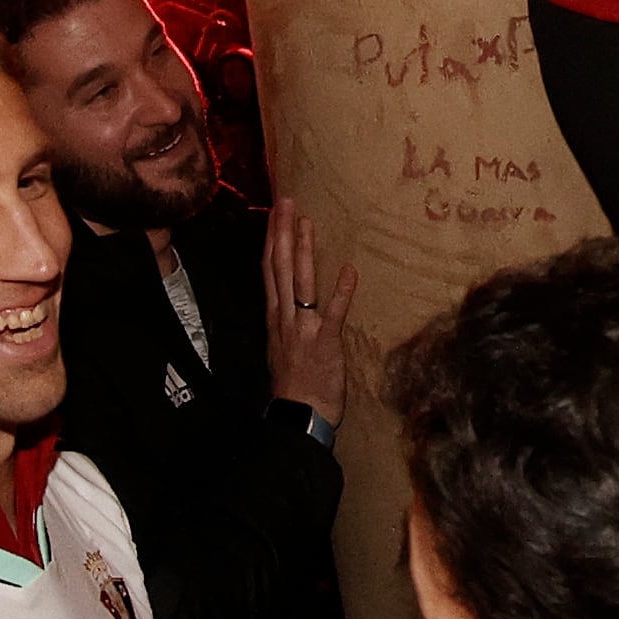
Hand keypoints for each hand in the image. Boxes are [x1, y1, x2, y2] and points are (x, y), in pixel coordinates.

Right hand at [263, 199, 356, 420]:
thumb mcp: (281, 347)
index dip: (271, 240)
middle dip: (282, 232)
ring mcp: (303, 328)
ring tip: (307, 222)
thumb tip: (290, 300)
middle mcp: (284, 318)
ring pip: (299, 282)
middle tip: (286, 202)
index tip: (274, 214)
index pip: (269, 270)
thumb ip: (286, 321)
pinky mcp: (324, 342)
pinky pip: (333, 313)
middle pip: (279, 268)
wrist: (297, 416)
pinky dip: (341, 291)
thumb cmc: (294, 386)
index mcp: (275, 317)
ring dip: (303, 250)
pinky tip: (349, 269)